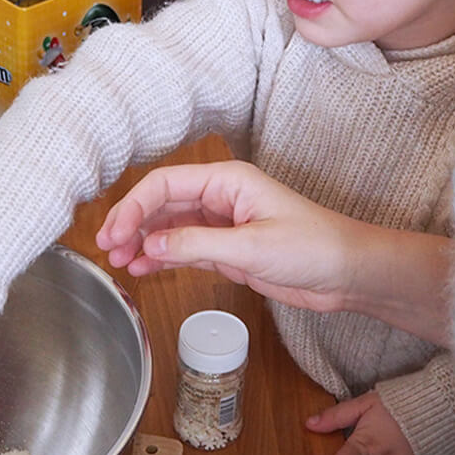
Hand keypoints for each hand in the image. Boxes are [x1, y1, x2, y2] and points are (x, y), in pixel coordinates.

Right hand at [96, 160, 454, 344]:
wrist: (345, 272)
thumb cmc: (312, 246)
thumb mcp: (250, 246)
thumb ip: (196, 243)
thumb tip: (149, 242)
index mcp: (228, 181)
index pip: (166, 184)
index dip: (134, 206)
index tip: (115, 234)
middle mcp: (222, 198)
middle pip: (164, 204)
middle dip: (134, 224)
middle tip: (109, 249)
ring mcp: (224, 225)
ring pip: (171, 227)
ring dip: (145, 242)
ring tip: (121, 263)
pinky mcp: (230, 250)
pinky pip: (187, 248)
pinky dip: (164, 256)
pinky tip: (145, 267)